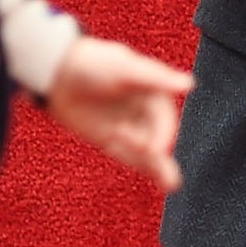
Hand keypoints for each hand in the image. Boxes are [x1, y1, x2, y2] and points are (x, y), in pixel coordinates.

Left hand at [45, 36, 192, 192]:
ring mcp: (129, 127)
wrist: (56, 72)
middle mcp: (144, 112)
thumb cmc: (94, 62)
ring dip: (162, 167)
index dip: (163, 134)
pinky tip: (166, 184)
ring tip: (172, 184)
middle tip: (148, 155)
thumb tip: (189, 84)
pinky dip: (149, 170)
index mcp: (153, 92)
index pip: (164, 119)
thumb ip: (157, 78)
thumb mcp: (126, 68)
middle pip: (158, 137)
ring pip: (151, 151)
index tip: (156, 148)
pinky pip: (132, 157)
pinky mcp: (112, 140)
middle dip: (156, 150)